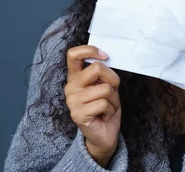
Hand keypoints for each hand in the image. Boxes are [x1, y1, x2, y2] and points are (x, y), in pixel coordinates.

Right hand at [64, 45, 121, 167]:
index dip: (89, 50)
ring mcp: (72, 101)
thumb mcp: (105, 86)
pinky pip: (103, 103)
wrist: (104, 135)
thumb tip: (105, 57)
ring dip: (113, 99)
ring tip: (107, 108)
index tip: (104, 55)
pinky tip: (104, 116)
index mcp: (76, 77)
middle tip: (112, 92)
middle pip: (97, 68)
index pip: (73, 55)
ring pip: (104, 88)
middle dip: (113, 79)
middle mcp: (70, 87)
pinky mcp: (78, 114)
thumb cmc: (105, 108)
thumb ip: (102, 74)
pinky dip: (110, 110)